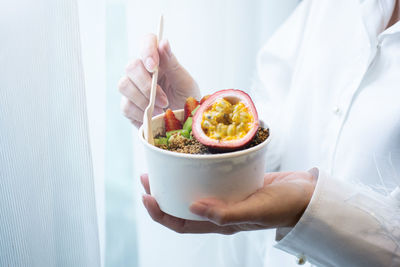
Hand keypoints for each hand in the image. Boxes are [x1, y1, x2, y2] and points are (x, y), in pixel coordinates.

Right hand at [119, 34, 200, 127]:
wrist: (183, 126)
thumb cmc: (186, 101)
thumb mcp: (185, 83)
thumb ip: (173, 64)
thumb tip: (163, 42)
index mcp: (158, 61)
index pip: (146, 42)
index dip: (146, 50)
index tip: (153, 66)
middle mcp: (143, 71)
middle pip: (131, 66)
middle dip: (146, 84)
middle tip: (164, 100)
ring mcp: (133, 88)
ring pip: (124, 85)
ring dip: (143, 99)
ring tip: (161, 109)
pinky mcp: (128, 106)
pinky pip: (125, 105)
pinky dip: (140, 113)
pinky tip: (153, 117)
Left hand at [140, 170, 317, 234]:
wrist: (308, 194)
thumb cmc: (285, 206)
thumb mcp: (255, 211)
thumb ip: (225, 213)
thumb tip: (192, 207)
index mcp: (221, 222)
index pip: (182, 224)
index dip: (160, 214)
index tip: (146, 196)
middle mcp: (221, 210)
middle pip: (182, 205)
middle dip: (162, 194)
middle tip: (148, 176)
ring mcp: (228, 195)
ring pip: (195, 189)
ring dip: (176, 180)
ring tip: (163, 165)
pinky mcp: (236, 182)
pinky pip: (211, 177)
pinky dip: (197, 168)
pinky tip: (193, 156)